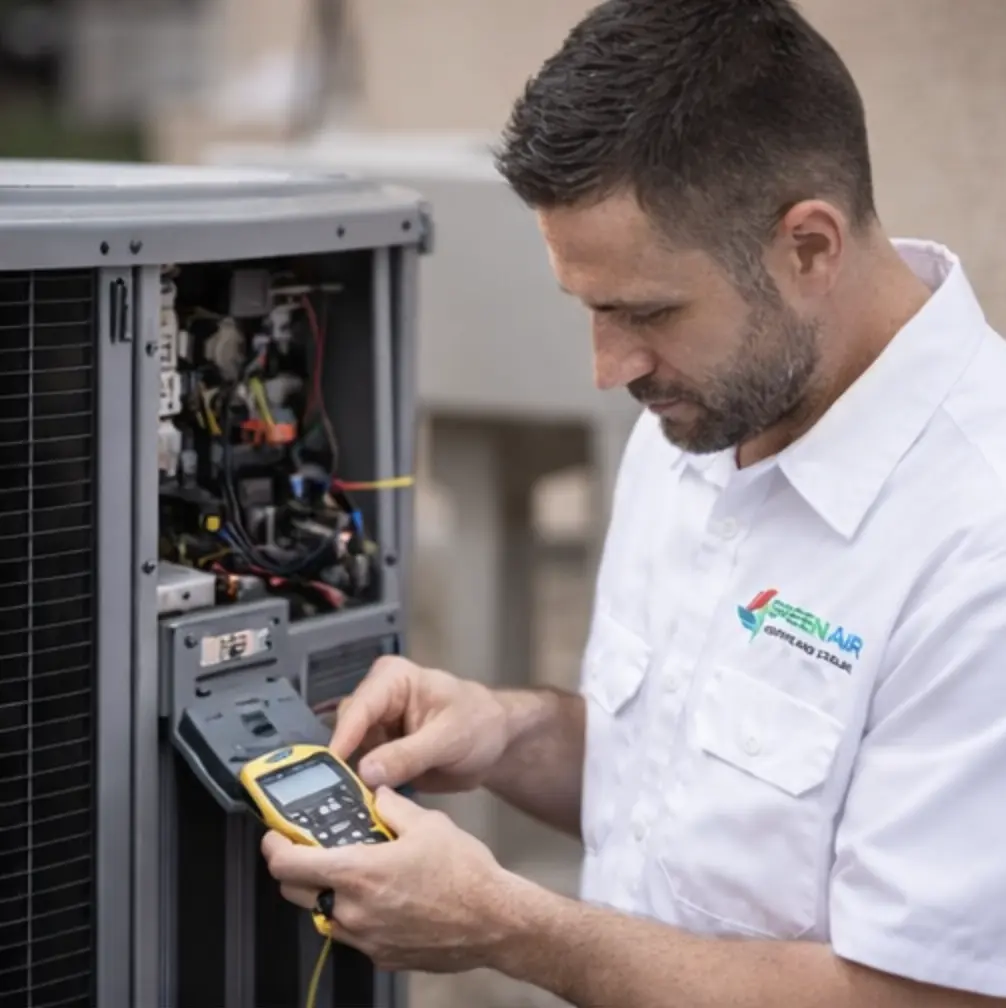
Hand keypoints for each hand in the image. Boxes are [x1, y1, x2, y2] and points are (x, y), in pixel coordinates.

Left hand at [261, 787, 517, 972]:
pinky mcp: (381, 956)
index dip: (274, 847)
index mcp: (359, 872)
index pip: (289, 865)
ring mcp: (366, 938)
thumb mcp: (428, 823)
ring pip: (324, 915)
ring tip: (353, 872)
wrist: (494, 921)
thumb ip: (393, 806)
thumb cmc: (464, 875)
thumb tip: (379, 795)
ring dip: (327, 893)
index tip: (275, 836)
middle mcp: (354, 910)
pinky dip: (355, 914)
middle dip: (295, 870)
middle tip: (308, 850)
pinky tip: (381, 897)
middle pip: (296, 893)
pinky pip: (353, 933)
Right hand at [329, 655, 508, 792]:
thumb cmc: (479, 724)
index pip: (358, 708)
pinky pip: (359, 770)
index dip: (343, 739)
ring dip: (352, 778)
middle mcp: (377, 699)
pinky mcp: (378, 752)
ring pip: (348, 754)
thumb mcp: (448, 739)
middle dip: (344, 762)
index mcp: (393, 679)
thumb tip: (366, 771)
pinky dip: (362, 786)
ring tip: (354, 803)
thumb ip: (407, 755)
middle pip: (346, 731)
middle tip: (341, 795)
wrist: (495, 742)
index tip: (331, 768)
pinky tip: (364, 803)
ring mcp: (376, 727)